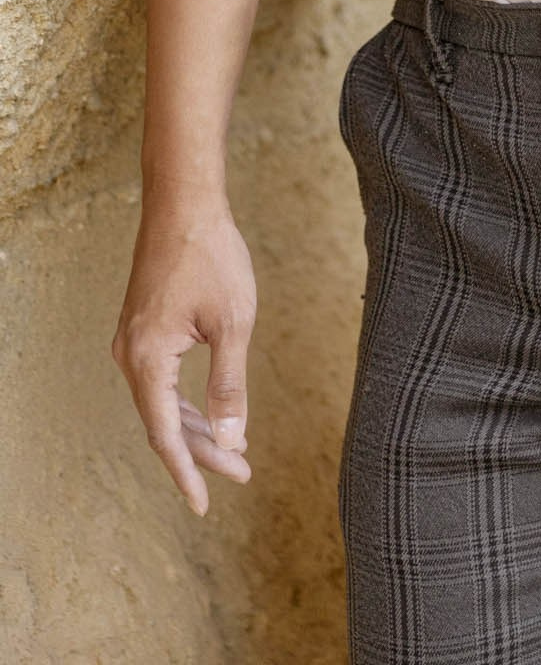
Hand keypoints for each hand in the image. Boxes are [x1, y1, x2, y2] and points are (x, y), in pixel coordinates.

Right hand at [113, 194, 256, 514]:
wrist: (184, 203)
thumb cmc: (212, 256)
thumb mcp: (232, 323)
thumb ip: (229, 385)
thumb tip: (233, 440)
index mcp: (146, 361)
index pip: (164, 435)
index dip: (187, 472)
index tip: (204, 506)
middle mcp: (130, 357)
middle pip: (165, 422)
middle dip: (204, 451)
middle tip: (243, 473)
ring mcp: (133, 342)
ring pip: (164, 403)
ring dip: (198, 428)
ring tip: (237, 453)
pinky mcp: (143, 329)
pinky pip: (162, 381)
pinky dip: (188, 402)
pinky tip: (214, 413)